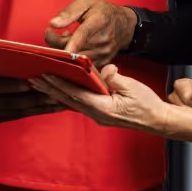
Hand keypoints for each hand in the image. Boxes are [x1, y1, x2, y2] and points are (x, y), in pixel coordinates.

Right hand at [0, 54, 67, 123]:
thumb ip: (5, 62)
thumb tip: (34, 61)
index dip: (12, 85)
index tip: (29, 84)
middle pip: (11, 102)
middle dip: (35, 99)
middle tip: (56, 94)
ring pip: (19, 111)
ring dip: (41, 107)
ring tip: (61, 102)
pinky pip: (19, 115)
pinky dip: (36, 110)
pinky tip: (51, 107)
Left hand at [29, 64, 169, 133]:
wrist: (158, 120)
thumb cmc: (147, 104)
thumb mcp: (132, 86)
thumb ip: (115, 77)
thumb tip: (105, 69)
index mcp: (103, 108)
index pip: (75, 94)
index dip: (59, 84)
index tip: (45, 75)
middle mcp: (96, 114)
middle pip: (68, 100)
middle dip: (50, 89)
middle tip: (33, 80)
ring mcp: (98, 116)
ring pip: (71, 102)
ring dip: (55, 92)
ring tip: (40, 84)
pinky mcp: (100, 113)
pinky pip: (79, 103)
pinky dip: (67, 96)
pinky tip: (58, 91)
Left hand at [45, 0, 136, 66]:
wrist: (125, 25)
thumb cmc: (102, 12)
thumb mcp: (86, 3)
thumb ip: (69, 12)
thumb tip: (53, 24)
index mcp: (99, 21)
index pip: (83, 34)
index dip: (70, 41)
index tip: (53, 42)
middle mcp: (103, 40)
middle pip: (74, 49)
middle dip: (56, 42)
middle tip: (50, 33)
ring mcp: (104, 53)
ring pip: (75, 59)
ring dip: (64, 50)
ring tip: (65, 37)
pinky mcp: (102, 63)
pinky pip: (81, 65)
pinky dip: (73, 57)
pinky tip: (73, 46)